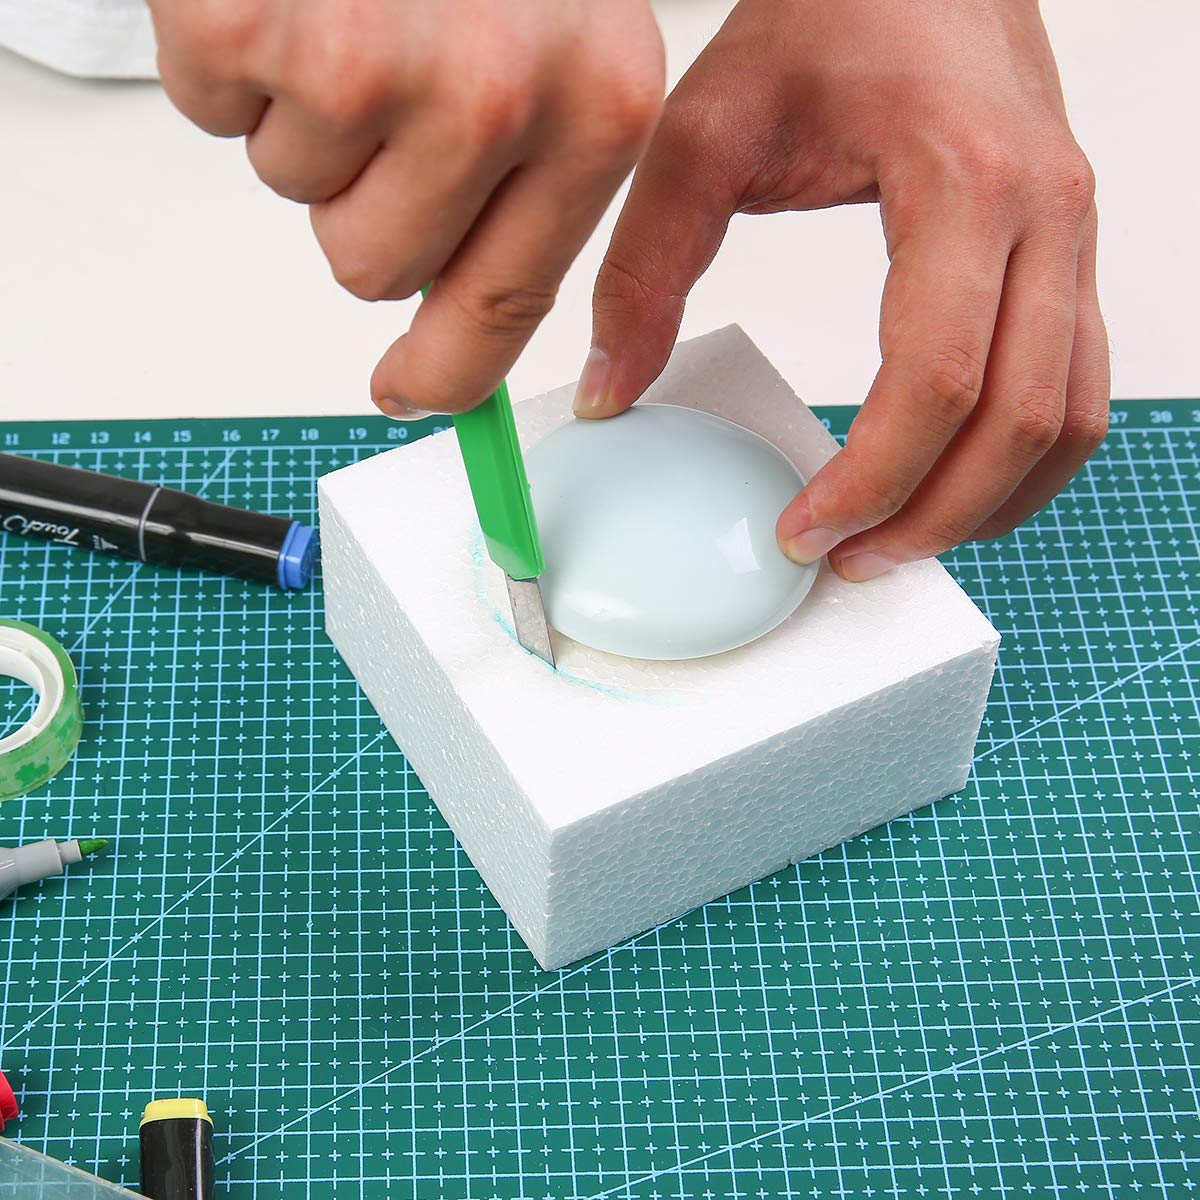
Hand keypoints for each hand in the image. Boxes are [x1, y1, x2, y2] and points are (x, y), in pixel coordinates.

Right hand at [148, 0, 663, 415]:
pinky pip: (213, 114)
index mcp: (598, 108)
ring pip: (295, 195)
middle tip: (379, 75)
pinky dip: (231, 60)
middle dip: (361, 194)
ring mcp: (367, 60)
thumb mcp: (558, 40)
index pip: (505, 302)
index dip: (444, 370)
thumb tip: (440, 349)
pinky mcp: (249, 24)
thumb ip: (518, 193)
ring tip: (342, 8)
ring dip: (302, 119)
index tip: (408, 395)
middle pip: (377, 265)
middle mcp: (496, 97)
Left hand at [577, 0, 1108, 580]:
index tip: (802, 532)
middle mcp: (1046, 214)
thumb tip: (610, 393)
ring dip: (987, 505)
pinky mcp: (1070, 253)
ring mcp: (1074, 236)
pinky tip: (956, 489)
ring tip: (894, 544)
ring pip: (1066, 420)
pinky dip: (1024, 462)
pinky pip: (1077, 389)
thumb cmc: (827, 18)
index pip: (937, 380)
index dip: (870, 481)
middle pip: (1016, 423)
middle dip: (930, 517)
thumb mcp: (702, 130)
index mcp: (963, 183)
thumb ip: (645, 268)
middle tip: (844, 562)